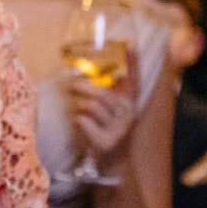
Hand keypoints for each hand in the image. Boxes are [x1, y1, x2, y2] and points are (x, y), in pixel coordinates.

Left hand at [69, 39, 139, 163]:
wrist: (111, 163)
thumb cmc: (107, 130)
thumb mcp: (114, 111)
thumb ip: (112, 93)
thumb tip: (103, 73)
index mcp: (131, 104)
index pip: (134, 80)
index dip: (133, 63)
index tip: (131, 44)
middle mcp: (128, 115)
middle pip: (101, 93)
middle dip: (82, 88)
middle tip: (72, 86)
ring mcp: (118, 129)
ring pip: (90, 106)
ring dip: (78, 107)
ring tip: (78, 112)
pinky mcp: (104, 141)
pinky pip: (83, 120)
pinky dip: (76, 121)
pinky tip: (80, 126)